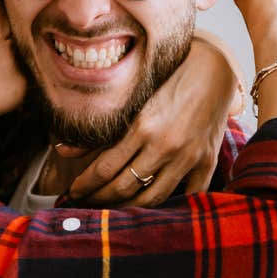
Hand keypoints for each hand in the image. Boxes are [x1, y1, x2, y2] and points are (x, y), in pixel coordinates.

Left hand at [67, 36, 234, 206]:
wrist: (214, 68)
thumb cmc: (168, 77)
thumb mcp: (132, 98)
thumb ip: (100, 129)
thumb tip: (62, 150)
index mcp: (142, 127)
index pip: (104, 168)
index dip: (85, 185)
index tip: (73, 192)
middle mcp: (165, 145)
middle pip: (124, 187)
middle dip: (99, 200)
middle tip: (86, 203)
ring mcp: (188, 156)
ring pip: (153, 198)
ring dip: (128, 209)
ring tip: (113, 208)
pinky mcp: (207, 161)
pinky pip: (189, 195)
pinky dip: (172, 205)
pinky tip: (154, 206)